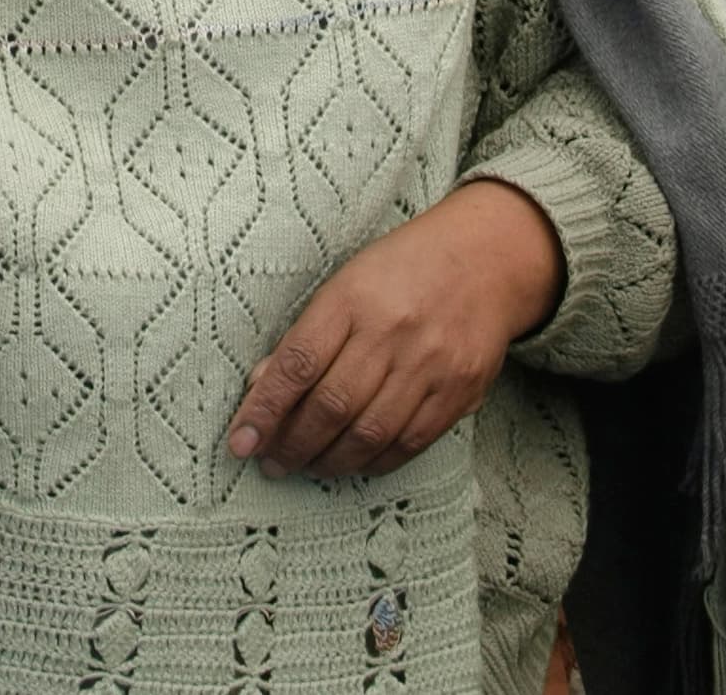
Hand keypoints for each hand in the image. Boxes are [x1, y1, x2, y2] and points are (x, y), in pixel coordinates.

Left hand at [227, 180, 563, 480]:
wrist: (485, 259)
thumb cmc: (403, 268)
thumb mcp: (347, 281)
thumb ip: (308, 335)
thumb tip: (262, 386)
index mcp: (354, 296)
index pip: (298, 362)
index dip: (265, 409)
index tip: (239, 441)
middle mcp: (392, 332)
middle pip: (331, 405)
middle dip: (293, 444)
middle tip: (270, 463)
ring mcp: (430, 365)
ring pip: (368, 433)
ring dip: (329, 461)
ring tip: (306, 466)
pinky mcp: (459, 392)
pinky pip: (409, 443)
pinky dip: (374, 461)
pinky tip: (353, 462)